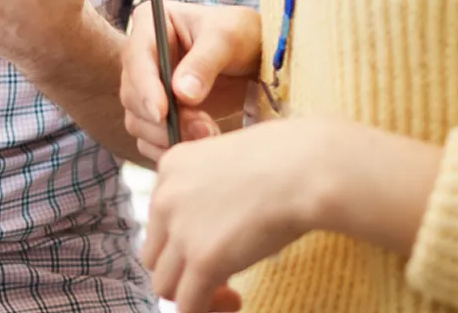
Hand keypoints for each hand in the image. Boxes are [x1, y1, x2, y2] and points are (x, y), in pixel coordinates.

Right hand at [121, 0, 260, 160]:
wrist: (255, 59)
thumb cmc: (240, 35)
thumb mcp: (227, 37)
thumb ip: (204, 62)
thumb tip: (182, 93)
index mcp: (149, 24)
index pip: (135, 56)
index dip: (144, 87)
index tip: (161, 112)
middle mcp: (142, 56)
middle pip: (132, 94)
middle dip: (164, 118)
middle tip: (202, 128)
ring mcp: (147, 86)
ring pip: (138, 120)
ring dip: (169, 135)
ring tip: (208, 133)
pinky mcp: (158, 113)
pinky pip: (149, 139)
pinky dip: (170, 147)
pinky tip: (198, 143)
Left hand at [143, 119, 331, 312]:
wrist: (302, 168)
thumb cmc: (282, 158)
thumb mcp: (228, 161)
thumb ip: (208, 191)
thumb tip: (213, 224)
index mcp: (171, 166)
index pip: (160, 218)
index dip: (183, 239)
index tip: (212, 244)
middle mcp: (166, 197)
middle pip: (155, 253)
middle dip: (181, 269)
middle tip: (217, 273)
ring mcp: (181, 231)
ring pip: (164, 284)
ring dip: (191, 294)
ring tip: (226, 292)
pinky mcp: (202, 261)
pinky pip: (188, 306)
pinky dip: (209, 310)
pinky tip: (237, 301)